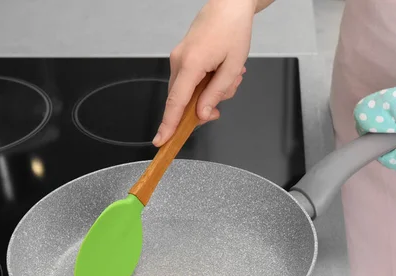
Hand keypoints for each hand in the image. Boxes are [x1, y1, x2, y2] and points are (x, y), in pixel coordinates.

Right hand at [153, 0, 257, 145]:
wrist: (229, 6)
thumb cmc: (233, 31)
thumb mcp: (231, 68)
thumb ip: (216, 94)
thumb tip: (202, 115)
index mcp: (190, 64)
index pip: (175, 103)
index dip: (168, 125)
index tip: (162, 141)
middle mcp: (179, 61)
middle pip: (184, 99)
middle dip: (206, 103)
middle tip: (228, 90)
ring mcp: (178, 58)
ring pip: (190, 91)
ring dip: (212, 90)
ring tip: (231, 73)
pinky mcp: (183, 56)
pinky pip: (191, 80)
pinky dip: (208, 81)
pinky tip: (223, 70)